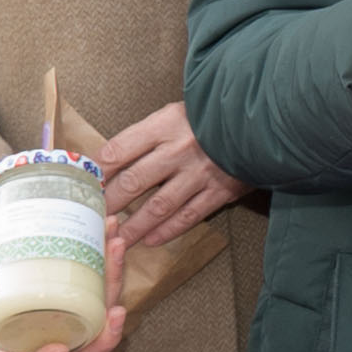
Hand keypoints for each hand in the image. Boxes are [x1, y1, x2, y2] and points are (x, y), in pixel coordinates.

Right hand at [0, 211, 129, 351]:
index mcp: (4, 334)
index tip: (59, 349)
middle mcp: (39, 330)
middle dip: (102, 340)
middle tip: (115, 311)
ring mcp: (65, 312)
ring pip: (98, 319)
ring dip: (113, 286)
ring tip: (115, 248)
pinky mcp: (82, 290)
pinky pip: (103, 288)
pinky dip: (112, 265)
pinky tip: (112, 235)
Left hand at [96, 99, 244, 253]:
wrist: (266, 120)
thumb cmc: (216, 115)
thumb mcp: (180, 111)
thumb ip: (151, 133)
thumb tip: (114, 158)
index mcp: (167, 124)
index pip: (121, 148)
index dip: (99, 168)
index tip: (85, 181)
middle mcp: (180, 150)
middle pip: (134, 181)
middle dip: (109, 201)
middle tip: (92, 216)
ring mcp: (200, 173)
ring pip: (159, 206)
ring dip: (134, 225)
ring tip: (116, 237)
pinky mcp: (220, 191)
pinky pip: (188, 216)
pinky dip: (167, 231)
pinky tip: (151, 240)